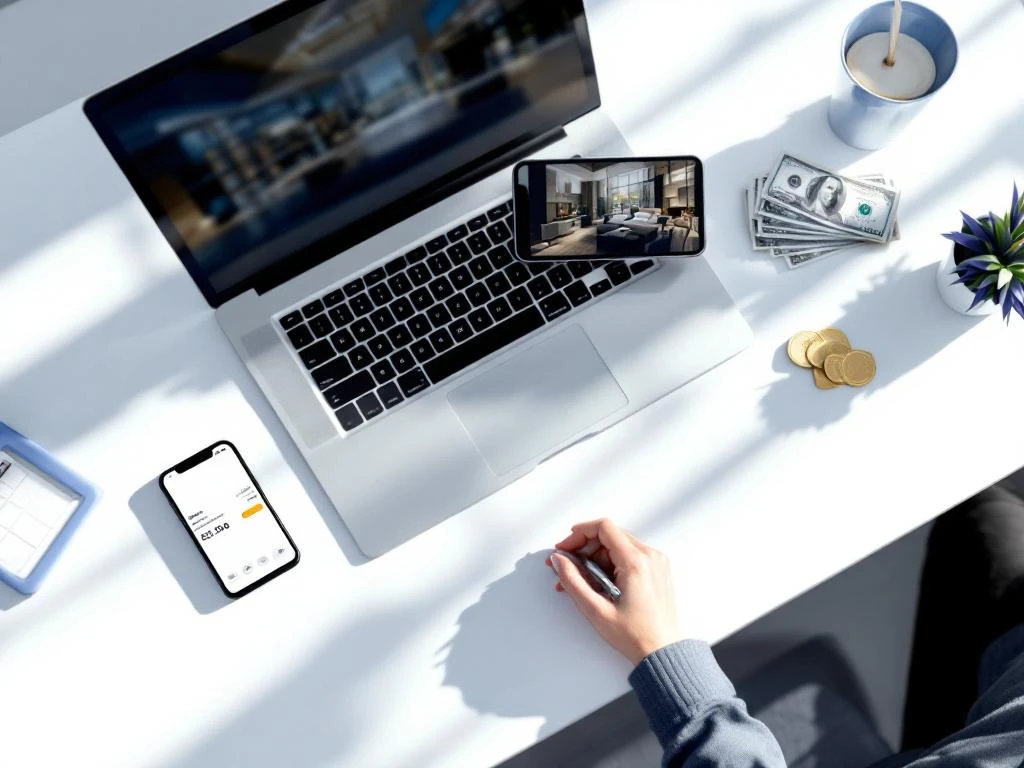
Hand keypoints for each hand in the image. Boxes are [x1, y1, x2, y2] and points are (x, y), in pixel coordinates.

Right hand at [546, 519, 682, 665]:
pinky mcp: (657, 570)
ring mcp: (656, 563)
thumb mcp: (596, 609)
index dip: (579, 533)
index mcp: (636, 562)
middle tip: (567, 565)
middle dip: (584, 548)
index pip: (603, 528)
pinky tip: (600, 583)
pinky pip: (630, 556)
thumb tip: (559, 561)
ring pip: (618, 546)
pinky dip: (611, 564)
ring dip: (596, 558)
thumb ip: (573, 581)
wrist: (662, 652)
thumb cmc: (636, 636)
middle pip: (609, 536)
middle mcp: (650, 557)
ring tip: (582, 581)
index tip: (565, 546)